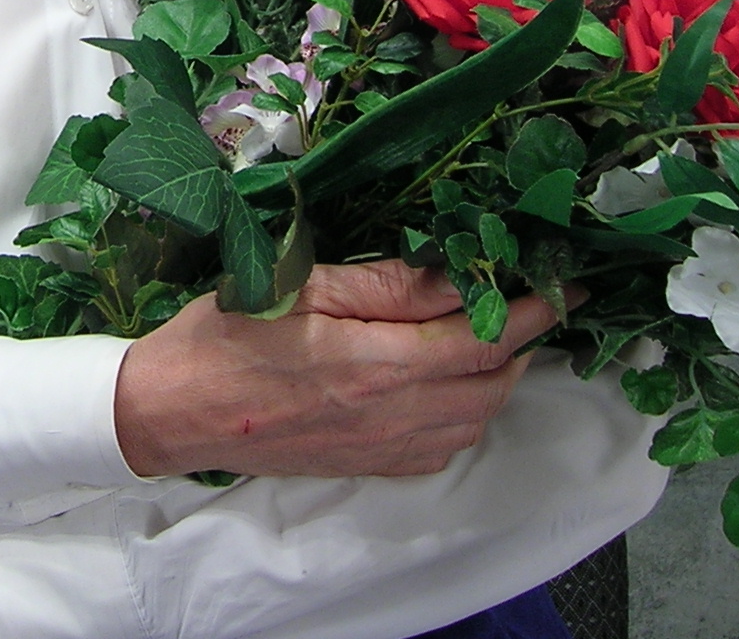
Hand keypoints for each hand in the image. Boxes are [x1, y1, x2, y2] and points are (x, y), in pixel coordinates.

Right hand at [113, 260, 570, 479]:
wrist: (174, 410)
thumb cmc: (228, 334)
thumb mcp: (303, 286)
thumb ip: (387, 284)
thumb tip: (456, 275)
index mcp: (376, 364)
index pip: (484, 341)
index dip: (531, 312)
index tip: (564, 285)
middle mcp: (391, 416)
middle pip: (493, 386)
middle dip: (523, 343)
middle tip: (523, 300)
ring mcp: (382, 448)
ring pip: (475, 420)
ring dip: (497, 378)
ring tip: (489, 334)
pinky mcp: (368, 464)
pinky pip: (444, 447)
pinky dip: (466, 414)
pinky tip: (447, 382)